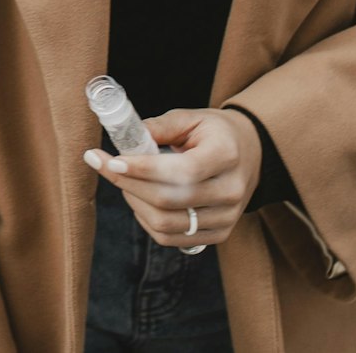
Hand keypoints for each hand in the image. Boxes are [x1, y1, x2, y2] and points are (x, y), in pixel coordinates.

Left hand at [84, 108, 263, 248]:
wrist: (250, 154)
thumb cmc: (213, 133)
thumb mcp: (190, 118)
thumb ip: (160, 126)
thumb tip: (125, 138)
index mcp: (226, 155)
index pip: (182, 171)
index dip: (143, 169)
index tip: (112, 160)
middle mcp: (231, 191)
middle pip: (168, 200)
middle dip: (128, 183)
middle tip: (105, 165)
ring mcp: (227, 217)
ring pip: (165, 223)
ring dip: (134, 202)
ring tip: (124, 180)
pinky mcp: (219, 234)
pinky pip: (171, 238)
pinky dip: (146, 221)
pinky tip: (140, 199)